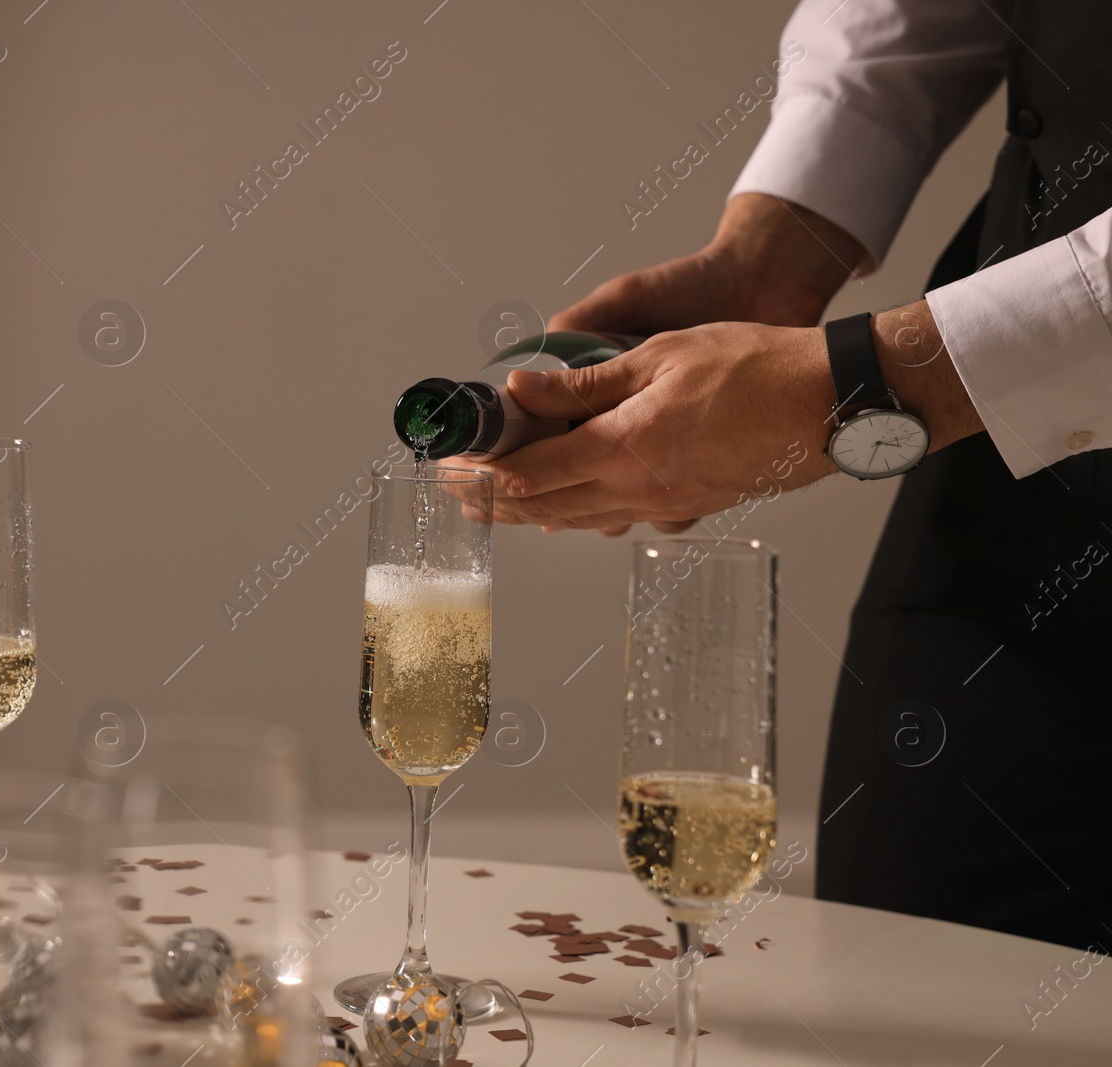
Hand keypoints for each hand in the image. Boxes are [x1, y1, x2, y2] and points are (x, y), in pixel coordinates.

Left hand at [478, 321, 839, 529]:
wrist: (830, 404)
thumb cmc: (755, 368)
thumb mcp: (658, 356)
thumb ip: (583, 383)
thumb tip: (520, 390)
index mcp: (623, 448)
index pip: (528, 475)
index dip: (480, 475)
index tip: (449, 467)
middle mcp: (637, 489)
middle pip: (542, 508)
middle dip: (490, 501)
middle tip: (453, 490)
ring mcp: (664, 506)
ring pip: (577, 519)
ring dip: (527, 514)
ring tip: (491, 505)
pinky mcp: (688, 509)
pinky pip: (615, 518)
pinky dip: (576, 514)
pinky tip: (563, 510)